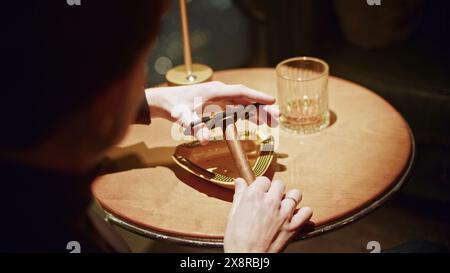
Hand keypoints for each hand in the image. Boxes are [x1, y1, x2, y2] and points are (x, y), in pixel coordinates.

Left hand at [145, 81, 278, 143]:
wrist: (165, 102)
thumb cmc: (174, 106)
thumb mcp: (183, 116)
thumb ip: (195, 127)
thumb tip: (206, 139)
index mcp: (216, 91)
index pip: (241, 92)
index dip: (257, 96)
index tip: (272, 101)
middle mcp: (221, 93)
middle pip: (246, 99)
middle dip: (263, 108)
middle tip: (278, 117)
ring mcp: (220, 99)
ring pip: (243, 105)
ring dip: (257, 113)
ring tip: (273, 123)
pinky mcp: (217, 106)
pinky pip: (236, 110)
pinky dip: (247, 115)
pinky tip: (257, 122)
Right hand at [224, 177, 312, 252]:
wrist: (247, 259)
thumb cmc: (237, 240)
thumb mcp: (233, 215)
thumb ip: (239, 195)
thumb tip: (240, 182)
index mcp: (254, 196)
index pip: (263, 180)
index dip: (261, 186)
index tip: (260, 192)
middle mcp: (271, 202)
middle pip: (280, 184)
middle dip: (275, 190)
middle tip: (271, 200)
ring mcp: (284, 214)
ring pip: (295, 194)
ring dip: (290, 198)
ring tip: (284, 205)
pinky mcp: (293, 226)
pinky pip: (307, 212)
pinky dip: (303, 213)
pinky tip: (295, 216)